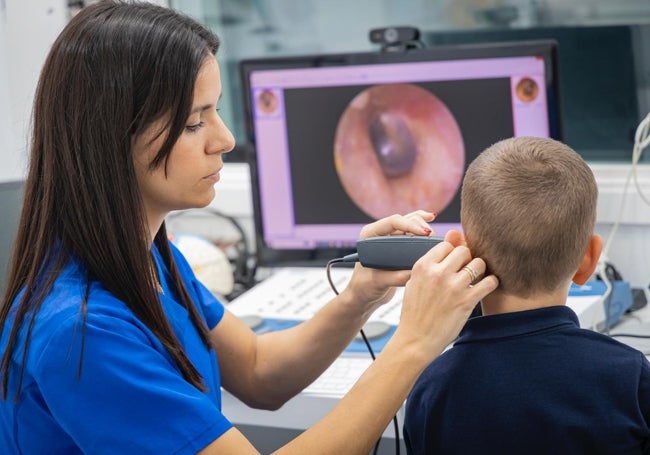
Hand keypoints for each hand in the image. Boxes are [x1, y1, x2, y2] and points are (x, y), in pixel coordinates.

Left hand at [341, 210, 436, 315]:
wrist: (365, 295)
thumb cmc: (364, 287)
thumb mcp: (378, 282)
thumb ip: (396, 277)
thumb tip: (416, 271)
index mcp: (370, 235)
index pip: (393, 222)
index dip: (410, 225)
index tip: (424, 233)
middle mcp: (380, 233)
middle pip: (404, 220)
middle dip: (420, 225)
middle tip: (431, 238)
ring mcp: (390, 237)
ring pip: (410, 222)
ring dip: (424, 225)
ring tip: (434, 236)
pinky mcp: (399, 245)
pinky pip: (412, 230)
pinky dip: (422, 226)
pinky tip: (432, 218)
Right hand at [395, 241, 498, 361]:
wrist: (415, 340)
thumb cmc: (415, 311)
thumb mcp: (416, 282)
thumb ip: (433, 260)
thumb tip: (451, 234)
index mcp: (423, 266)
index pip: (447, 245)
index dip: (452, 254)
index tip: (453, 265)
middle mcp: (437, 273)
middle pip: (464, 250)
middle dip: (467, 260)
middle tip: (465, 272)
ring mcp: (453, 287)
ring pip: (478, 263)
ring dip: (480, 270)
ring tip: (475, 280)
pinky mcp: (466, 301)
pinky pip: (489, 282)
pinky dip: (491, 283)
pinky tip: (484, 288)